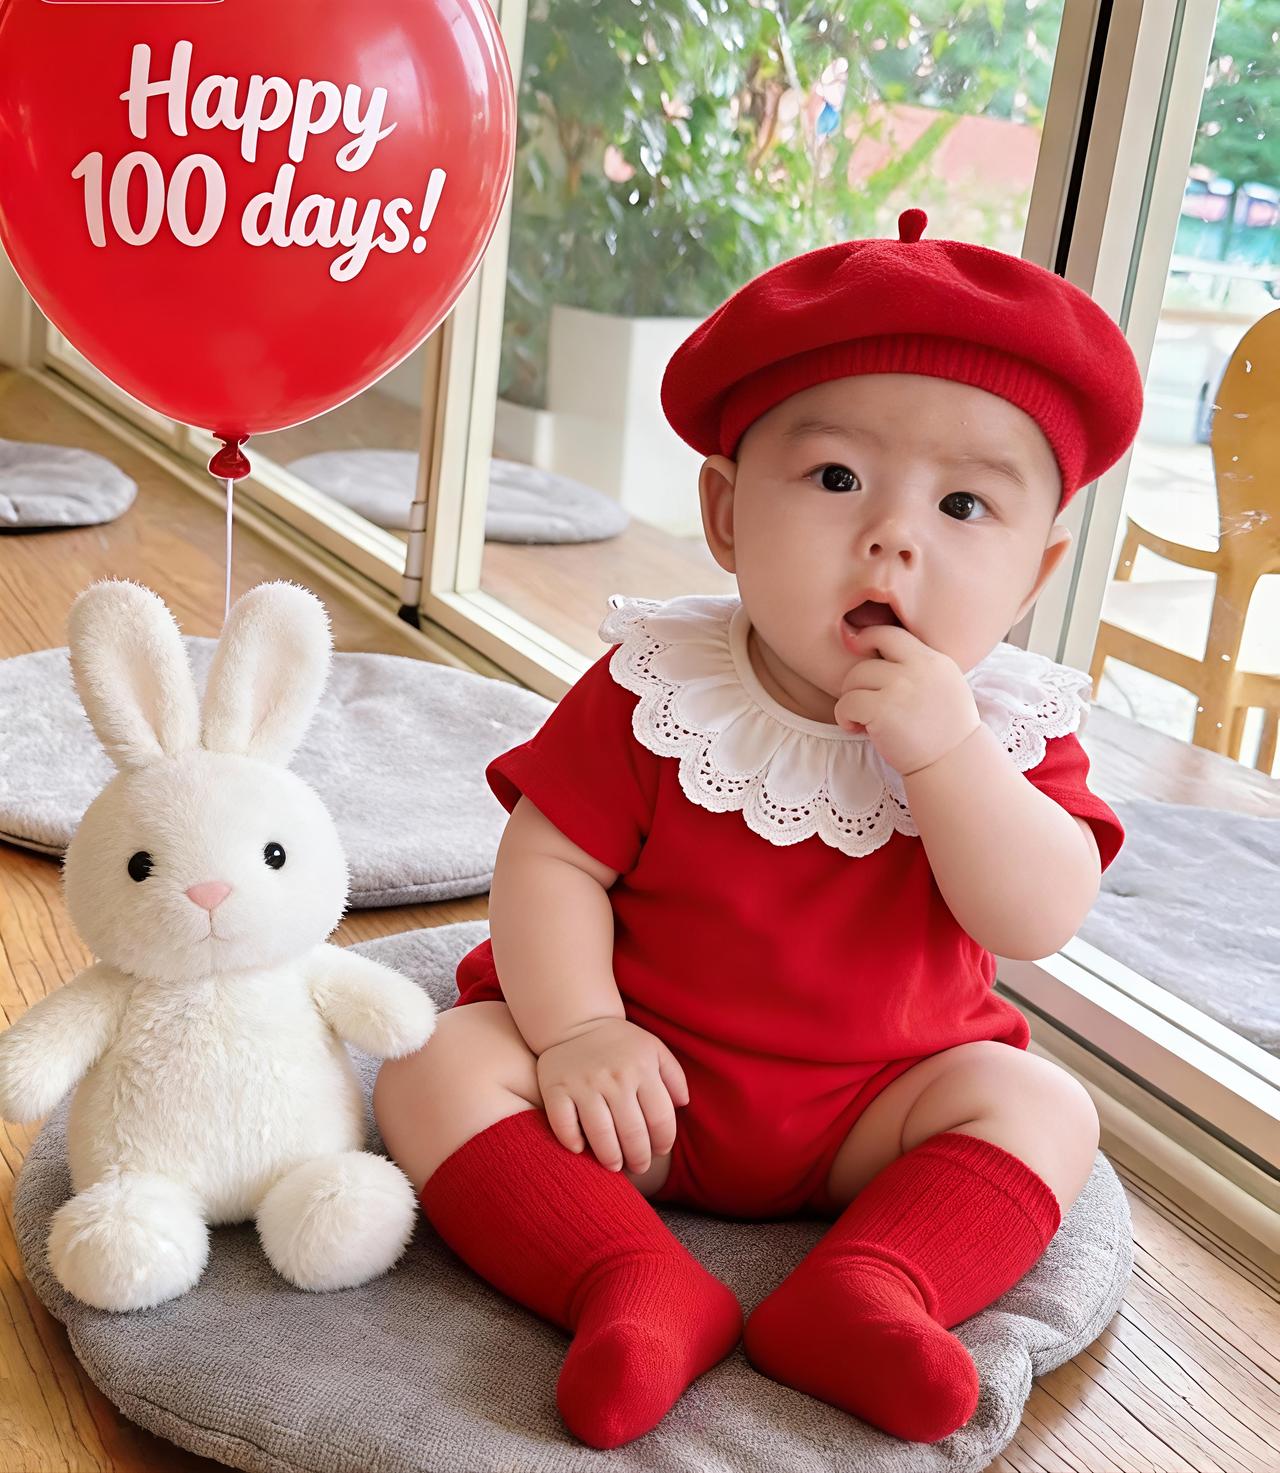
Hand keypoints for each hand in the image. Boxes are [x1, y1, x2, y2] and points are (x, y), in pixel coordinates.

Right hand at [536, 1018, 688, 1173]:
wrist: (576, 1022)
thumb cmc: (621, 1044)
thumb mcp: (654, 1049)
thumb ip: (674, 1076)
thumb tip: (683, 1105)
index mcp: (642, 1068)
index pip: (661, 1119)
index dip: (663, 1143)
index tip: (659, 1151)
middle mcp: (614, 1077)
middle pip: (633, 1133)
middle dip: (639, 1159)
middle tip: (638, 1166)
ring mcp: (583, 1083)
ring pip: (601, 1135)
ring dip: (611, 1158)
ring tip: (615, 1165)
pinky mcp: (556, 1089)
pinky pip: (565, 1125)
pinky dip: (573, 1143)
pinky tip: (581, 1149)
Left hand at [834, 624, 980, 775]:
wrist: (954, 765)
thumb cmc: (945, 732)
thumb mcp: (945, 686)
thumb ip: (920, 667)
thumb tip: (877, 653)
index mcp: (934, 660)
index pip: (891, 634)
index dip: (867, 639)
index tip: (855, 651)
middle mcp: (919, 668)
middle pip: (866, 657)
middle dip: (856, 680)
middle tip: (862, 702)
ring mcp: (901, 687)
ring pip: (854, 678)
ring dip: (850, 700)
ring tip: (862, 720)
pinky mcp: (883, 709)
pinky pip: (847, 703)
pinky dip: (844, 717)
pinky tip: (857, 729)